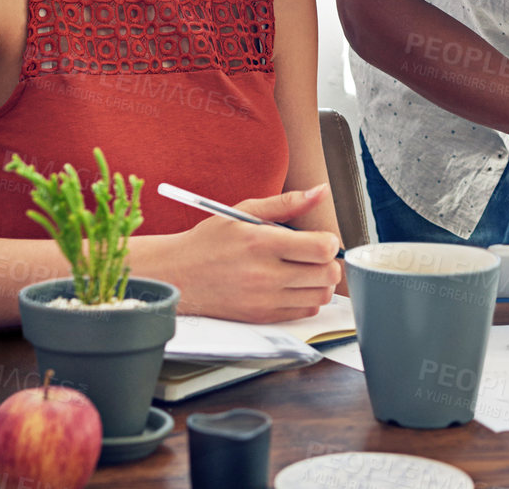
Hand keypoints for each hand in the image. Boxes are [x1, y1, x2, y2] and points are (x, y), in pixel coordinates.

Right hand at [154, 185, 342, 323]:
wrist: (179, 275)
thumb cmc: (211, 241)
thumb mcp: (244, 212)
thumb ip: (287, 203)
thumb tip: (320, 191)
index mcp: (261, 243)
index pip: (321, 248)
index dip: (329, 242)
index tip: (321, 239)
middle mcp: (264, 275)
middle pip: (327, 274)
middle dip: (329, 262)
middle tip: (316, 255)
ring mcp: (264, 300)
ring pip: (321, 296)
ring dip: (321, 282)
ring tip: (306, 269)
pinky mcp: (262, 317)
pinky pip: (304, 312)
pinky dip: (307, 298)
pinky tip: (293, 285)